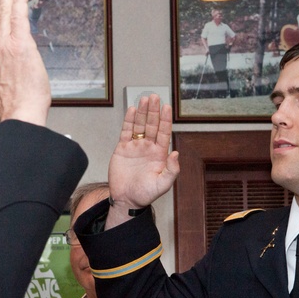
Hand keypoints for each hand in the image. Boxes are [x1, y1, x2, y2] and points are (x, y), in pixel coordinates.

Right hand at [105, 93, 179, 227]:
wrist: (126, 200)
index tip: (167, 107)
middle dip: (154, 111)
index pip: (164, 133)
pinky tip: (132, 110)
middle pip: (152, 125)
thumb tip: (176, 153)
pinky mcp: (122, 149)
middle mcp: (148, 148)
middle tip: (154, 97)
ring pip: (140, 126)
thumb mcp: (162, 185)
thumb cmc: (145, 194)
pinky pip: (126, 132)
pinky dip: (129, 121)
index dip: (165, 120)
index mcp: (160, 154)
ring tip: (144, 99)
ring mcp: (135, 147)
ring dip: (142, 113)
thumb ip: (172, 170)